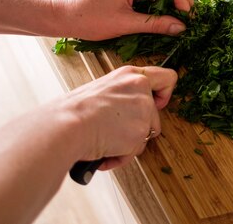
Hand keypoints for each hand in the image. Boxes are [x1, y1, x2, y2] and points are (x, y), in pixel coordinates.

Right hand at [62, 65, 176, 169]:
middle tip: (115, 132)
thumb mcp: (102, 90)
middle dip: (137, 128)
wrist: (66, 126)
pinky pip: (134, 152)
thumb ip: (122, 96)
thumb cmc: (74, 111)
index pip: (166, 78)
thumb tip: (125, 112)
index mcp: (130, 75)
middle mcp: (141, 90)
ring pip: (144, 136)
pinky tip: (103, 152)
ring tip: (104, 142)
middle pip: (155, 116)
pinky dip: (119, 156)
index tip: (156, 104)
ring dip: (127, 144)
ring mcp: (144, 111)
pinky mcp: (141, 132)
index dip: (164, 94)